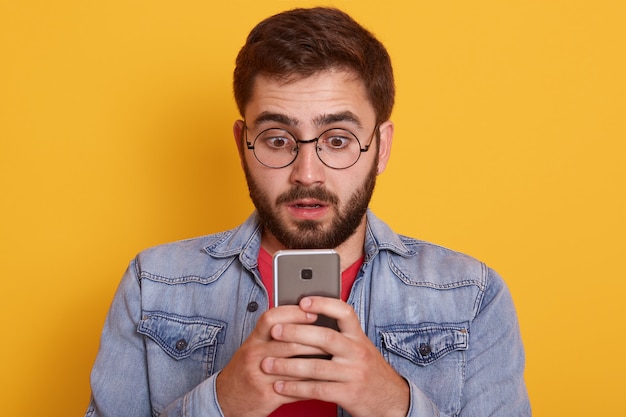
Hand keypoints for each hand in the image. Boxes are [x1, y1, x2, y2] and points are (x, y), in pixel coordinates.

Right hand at [215, 305, 326, 416]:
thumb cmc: (245, 369)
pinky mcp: (267, 396)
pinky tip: (323, 380)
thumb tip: (304, 320)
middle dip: (315, 340)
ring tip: (334, 359)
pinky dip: (312, 385)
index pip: (271, 318)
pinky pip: (295, 389)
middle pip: (289, 342)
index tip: (313, 311)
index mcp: (253, 340)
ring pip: (295, 367)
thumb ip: (273, 335)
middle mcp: (254, 355)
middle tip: (334, 338)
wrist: (226, 398)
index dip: (293, 313)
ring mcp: (260, 376)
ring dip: (318, 363)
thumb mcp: (253, 347)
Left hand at [261, 297, 409, 416]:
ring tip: (267, 363)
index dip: (324, 304)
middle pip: (326, 337)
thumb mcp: (359, 348)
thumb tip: (306, 317)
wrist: (391, 400)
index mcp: (359, 337)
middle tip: (275, 331)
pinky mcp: (349, 394)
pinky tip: (280, 386)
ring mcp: (354, 374)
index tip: (303, 301)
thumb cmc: (367, 370)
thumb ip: (339, 335)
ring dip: (288, 365)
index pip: (344, 312)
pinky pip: (317, 390)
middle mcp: (358, 352)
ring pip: (317, 366)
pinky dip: (295, 388)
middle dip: (297, 333)